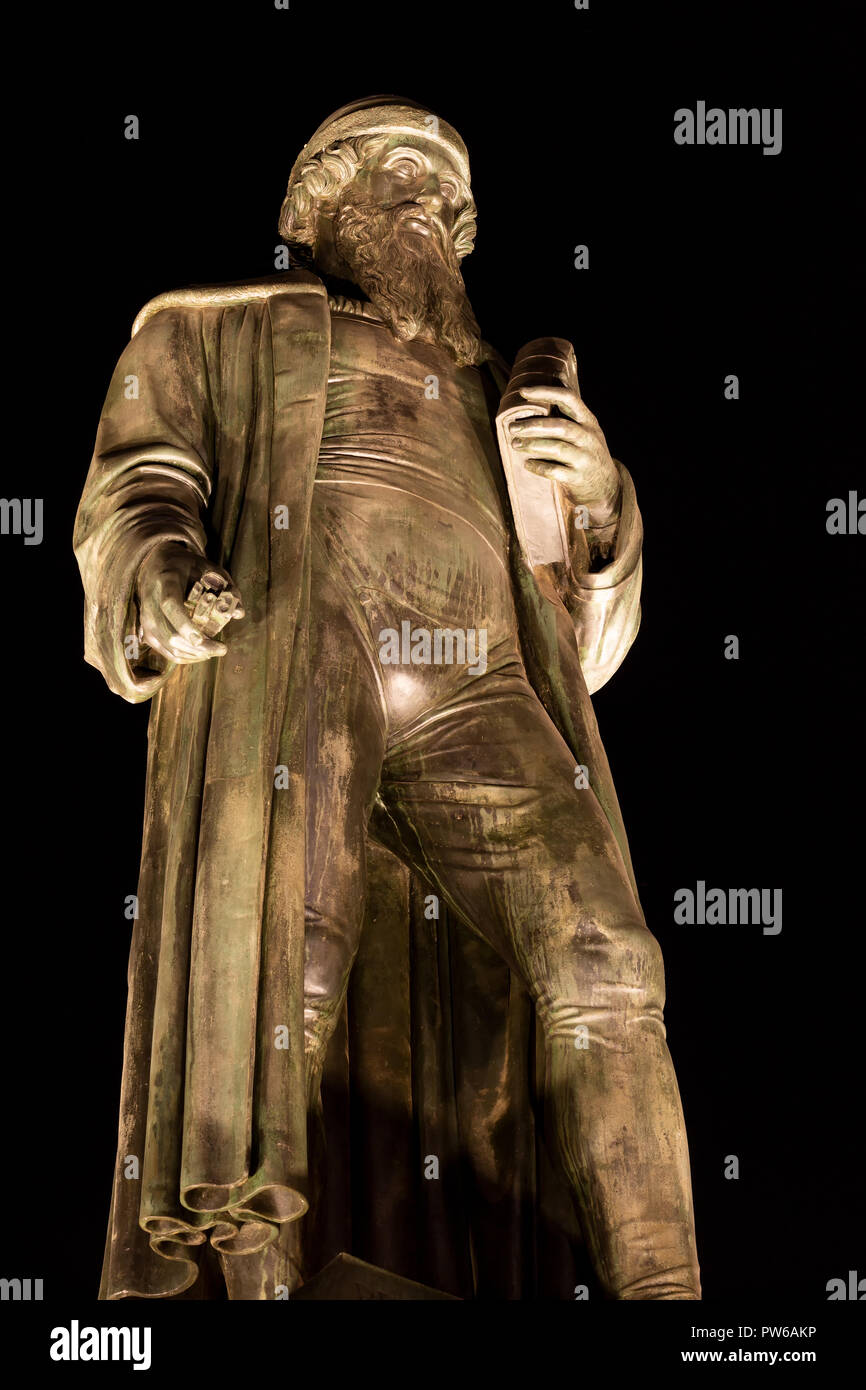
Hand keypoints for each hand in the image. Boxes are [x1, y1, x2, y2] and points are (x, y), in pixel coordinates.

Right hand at [135, 541, 244, 664]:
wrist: (157, 564)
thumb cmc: (188, 567)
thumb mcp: (209, 568)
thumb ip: (226, 588)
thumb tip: (238, 614)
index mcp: (166, 580)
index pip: (170, 605)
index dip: (184, 625)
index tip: (202, 640)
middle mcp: (151, 601)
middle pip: (168, 632)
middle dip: (196, 647)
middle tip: (222, 648)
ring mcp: (146, 617)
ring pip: (166, 645)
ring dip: (192, 654)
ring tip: (215, 651)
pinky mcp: (147, 630)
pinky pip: (163, 650)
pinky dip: (184, 657)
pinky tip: (202, 654)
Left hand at [509, 384, 620, 526]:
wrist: (606, 486)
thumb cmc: (587, 453)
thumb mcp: (586, 431)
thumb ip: (568, 415)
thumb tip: (544, 390)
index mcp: (589, 421)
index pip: (569, 399)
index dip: (546, 392)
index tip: (524, 392)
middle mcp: (589, 437)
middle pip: (560, 426)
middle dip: (533, 425)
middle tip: (512, 427)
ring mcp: (585, 458)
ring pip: (557, 448)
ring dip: (532, 445)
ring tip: (515, 444)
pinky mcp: (578, 477)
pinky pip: (555, 471)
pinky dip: (539, 467)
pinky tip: (527, 464)